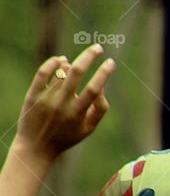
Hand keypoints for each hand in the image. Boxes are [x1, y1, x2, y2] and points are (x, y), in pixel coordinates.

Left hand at [14, 45, 114, 164]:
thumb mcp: (89, 128)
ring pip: (61, 71)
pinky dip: (52, 62)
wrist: (36, 147)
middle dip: (90, 56)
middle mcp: (62, 104)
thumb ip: (99, 109)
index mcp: (78, 113)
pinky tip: (60, 59)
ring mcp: (46, 98)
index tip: (111, 62)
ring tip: (73, 66)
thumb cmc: (67, 137)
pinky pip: (43, 72)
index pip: (94, 88)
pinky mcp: (32, 95)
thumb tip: (101, 86)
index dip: (104, 73)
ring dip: (71, 63)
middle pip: (77, 72)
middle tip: (98, 48)